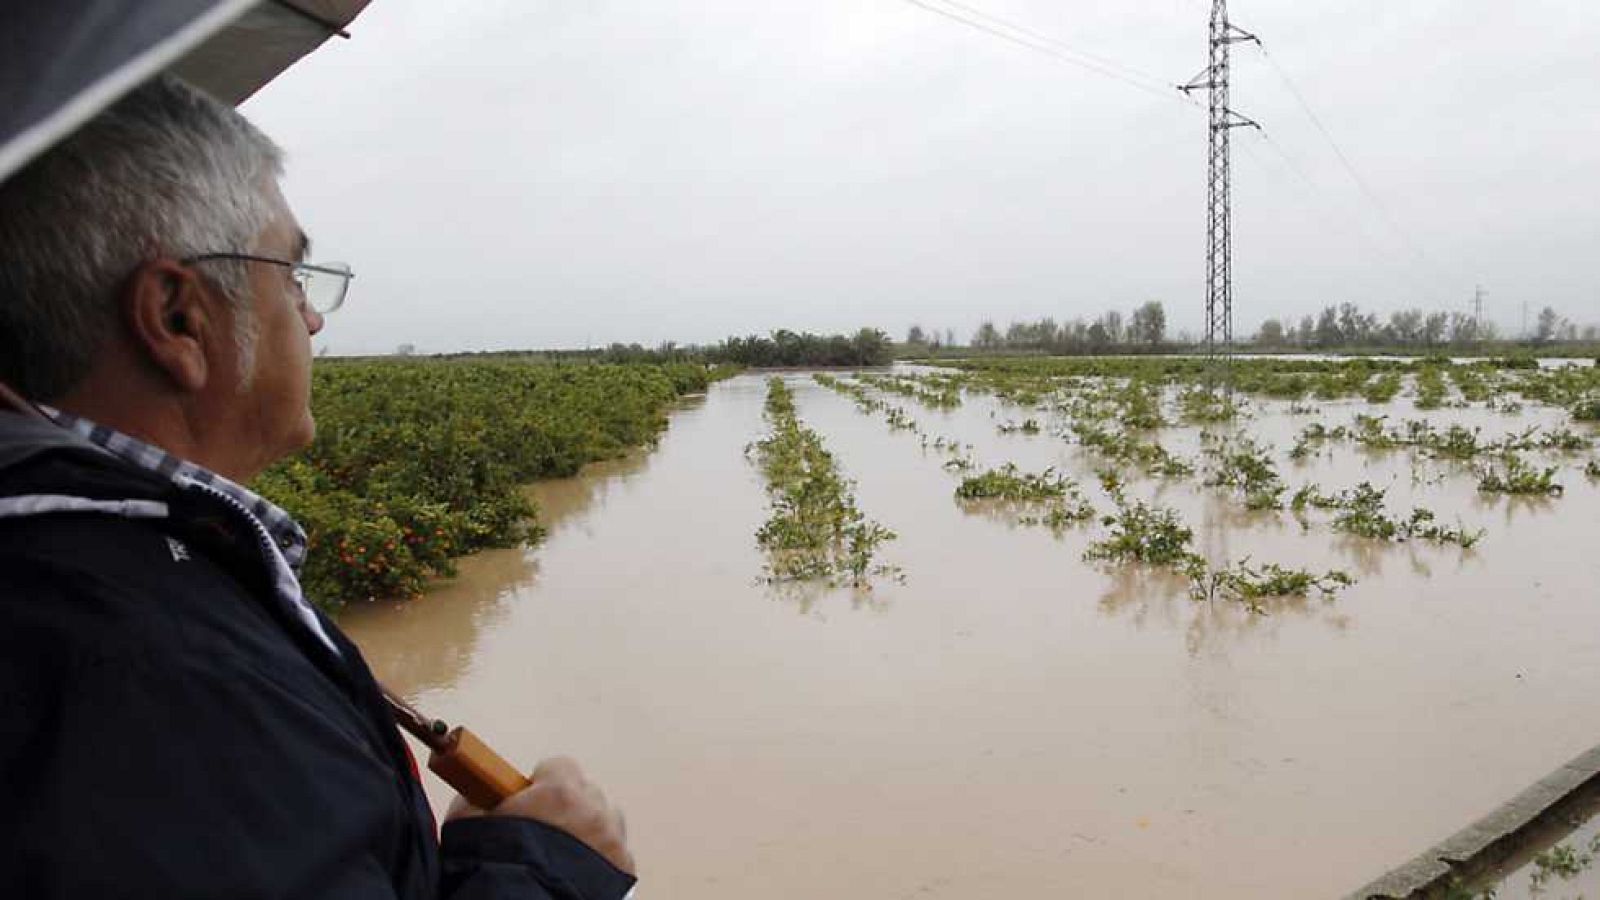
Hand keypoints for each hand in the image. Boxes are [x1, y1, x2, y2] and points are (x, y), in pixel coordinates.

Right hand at [445, 755, 633, 874]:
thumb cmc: (494, 871)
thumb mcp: (467, 827)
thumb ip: (476, 801)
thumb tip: (476, 795)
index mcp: (560, 792)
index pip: (558, 766)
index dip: (540, 784)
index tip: (527, 801)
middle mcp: (594, 811)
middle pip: (586, 794)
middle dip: (566, 807)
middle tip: (541, 832)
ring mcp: (613, 842)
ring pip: (605, 823)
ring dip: (588, 831)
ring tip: (560, 855)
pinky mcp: (623, 872)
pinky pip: (614, 855)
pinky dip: (599, 860)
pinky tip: (574, 874)